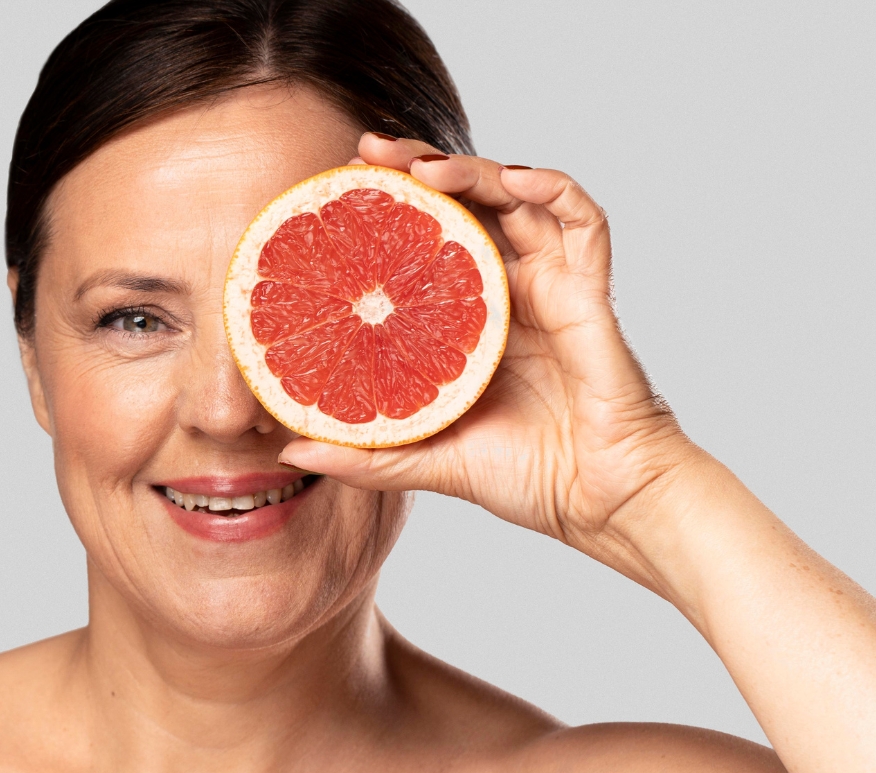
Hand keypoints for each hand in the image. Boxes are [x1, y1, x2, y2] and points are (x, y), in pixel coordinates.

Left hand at [278, 134, 694, 553]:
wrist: (599, 503)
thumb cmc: (524, 478)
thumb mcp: (427, 460)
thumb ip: (365, 455)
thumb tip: (289, 453)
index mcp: (469, 320)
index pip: (425, 240)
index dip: (388, 208)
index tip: (338, 189)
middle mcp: (508, 292)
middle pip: (465, 205)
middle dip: (418, 167)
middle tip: (367, 151)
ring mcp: (550, 287)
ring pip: (516, 199)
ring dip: (472, 170)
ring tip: (423, 166)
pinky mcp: (589, 293)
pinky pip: (584, 223)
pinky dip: (553, 190)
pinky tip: (514, 180)